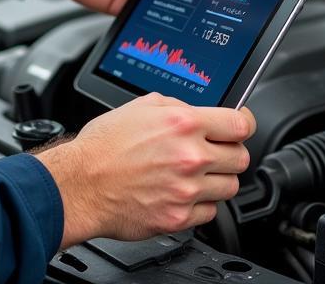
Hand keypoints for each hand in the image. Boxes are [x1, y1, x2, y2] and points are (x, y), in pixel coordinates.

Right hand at [35, 95, 255, 246]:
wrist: (81, 183)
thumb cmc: (104, 145)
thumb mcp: (140, 106)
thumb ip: (178, 107)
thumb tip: (200, 112)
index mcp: (183, 123)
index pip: (240, 124)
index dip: (244, 122)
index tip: (240, 125)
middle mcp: (190, 156)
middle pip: (241, 157)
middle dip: (229, 152)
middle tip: (214, 150)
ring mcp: (187, 190)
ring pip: (230, 187)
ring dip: (217, 179)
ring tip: (195, 173)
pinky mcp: (179, 218)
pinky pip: (210, 212)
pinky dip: (201, 203)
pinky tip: (182, 192)